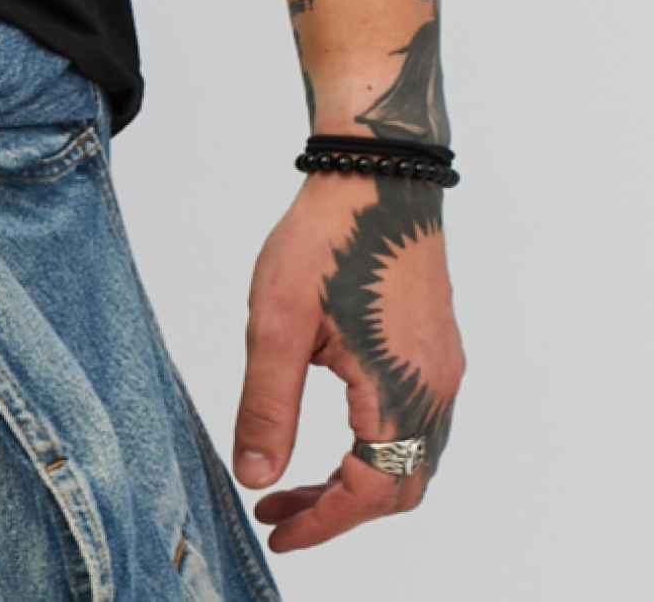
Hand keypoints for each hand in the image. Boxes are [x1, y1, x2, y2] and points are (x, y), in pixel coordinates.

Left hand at [233, 170, 462, 551]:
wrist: (377, 172)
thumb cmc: (326, 237)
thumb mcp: (278, 322)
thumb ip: (267, 405)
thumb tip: (255, 476)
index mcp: (399, 392)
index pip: (367, 493)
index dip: (320, 523)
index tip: (275, 530)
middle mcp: (436, 390)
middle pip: (399, 487)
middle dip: (337, 509)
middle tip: (278, 506)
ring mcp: (445, 370)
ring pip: (413, 459)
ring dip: (359, 480)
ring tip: (298, 475)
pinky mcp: (440, 348)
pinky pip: (421, 424)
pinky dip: (379, 447)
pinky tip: (336, 430)